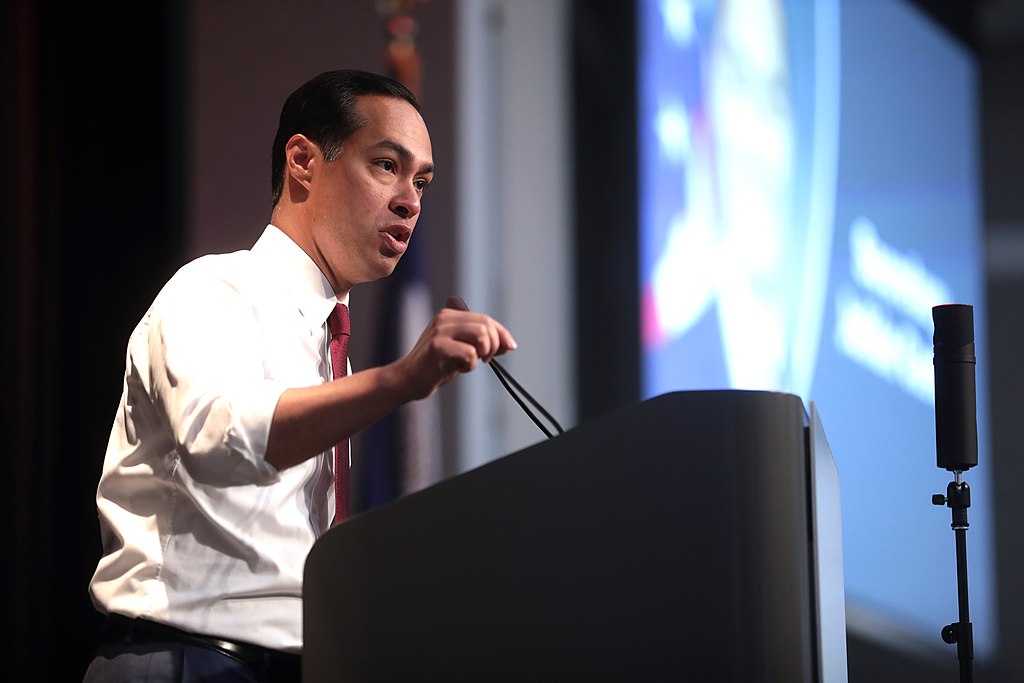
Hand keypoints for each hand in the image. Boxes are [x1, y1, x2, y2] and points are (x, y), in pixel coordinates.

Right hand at [393, 307, 517, 399]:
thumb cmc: (437, 366)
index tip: (510, 347)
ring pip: (481, 334)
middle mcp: (445, 319)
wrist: (409, 380)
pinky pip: (470, 353)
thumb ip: (483, 344)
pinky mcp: (437, 347)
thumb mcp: (463, 351)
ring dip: (484, 352)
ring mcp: (440, 331)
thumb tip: (510, 345)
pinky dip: (470, 365)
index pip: (486, 319)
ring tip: (471, 362)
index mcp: (451, 315)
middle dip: (494, 345)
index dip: (502, 334)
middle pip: (486, 325)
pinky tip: (458, 368)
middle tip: (485, 360)